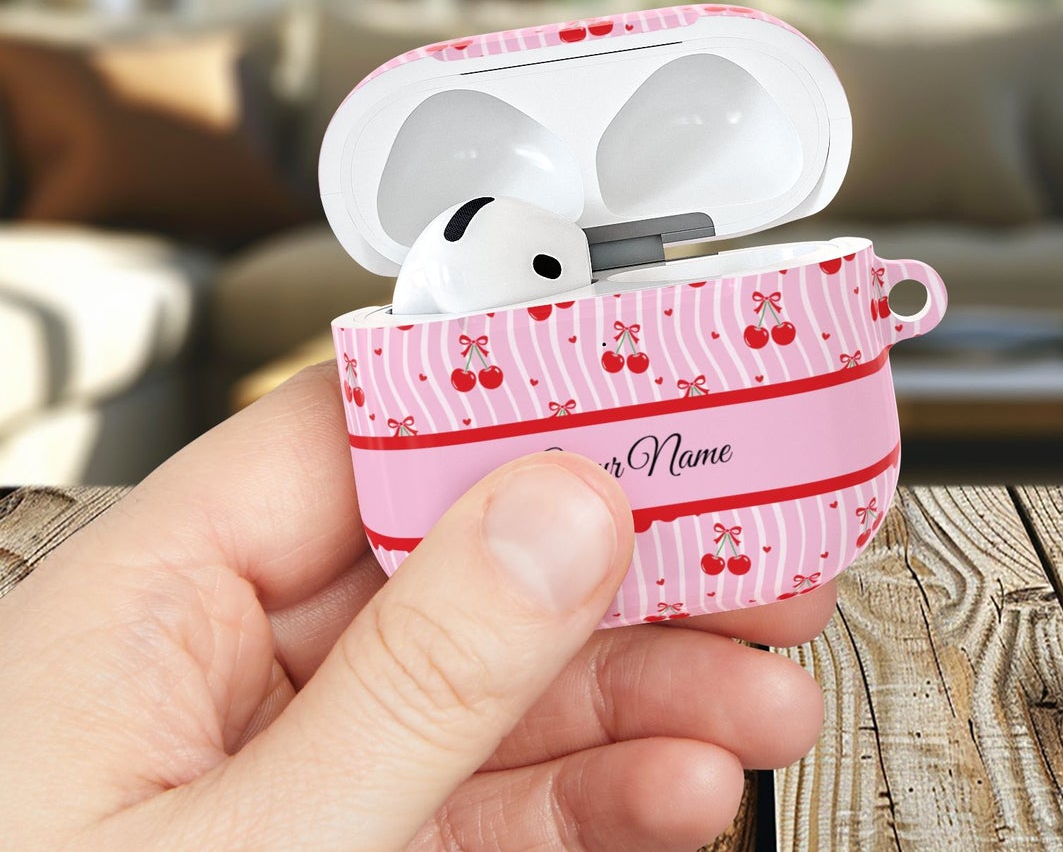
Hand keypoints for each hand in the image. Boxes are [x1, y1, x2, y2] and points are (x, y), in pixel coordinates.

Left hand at [0, 364, 828, 850]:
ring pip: (505, 680)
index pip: (362, 430)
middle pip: (469, 554)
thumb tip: (556, 512)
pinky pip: (495, 792)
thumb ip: (410, 683)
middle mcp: (230, 663)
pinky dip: (599, 792)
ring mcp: (301, 763)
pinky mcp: (354, 846)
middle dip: (630, 564)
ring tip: (764, 693)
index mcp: (155, 598)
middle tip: (762, 555)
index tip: (658, 397)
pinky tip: (680, 785)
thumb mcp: (240, 848)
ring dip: (650, 689)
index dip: (519, 399)